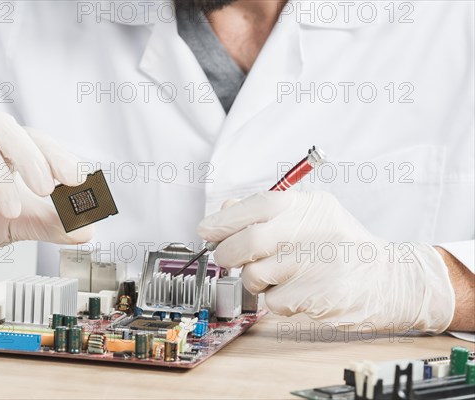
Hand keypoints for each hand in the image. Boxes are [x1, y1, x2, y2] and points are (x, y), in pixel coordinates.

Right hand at [0, 112, 91, 271]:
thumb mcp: (22, 223)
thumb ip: (53, 223)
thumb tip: (87, 230)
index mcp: (7, 148)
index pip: (35, 138)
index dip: (57, 155)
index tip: (78, 180)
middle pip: (2, 125)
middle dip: (29, 155)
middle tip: (45, 189)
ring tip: (12, 211)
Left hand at [197, 191, 453, 332]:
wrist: (391, 281)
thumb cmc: (343, 248)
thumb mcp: (311, 218)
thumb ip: (268, 214)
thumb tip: (223, 213)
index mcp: (313, 207)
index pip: (261, 204)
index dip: (226, 218)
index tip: (205, 229)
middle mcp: (317, 232)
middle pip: (252, 241)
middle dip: (228, 253)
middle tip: (227, 259)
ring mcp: (320, 265)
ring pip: (257, 275)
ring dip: (254, 280)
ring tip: (273, 277)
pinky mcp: (320, 297)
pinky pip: (274, 302)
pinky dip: (275, 301)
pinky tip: (296, 294)